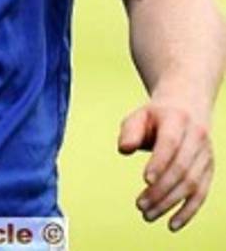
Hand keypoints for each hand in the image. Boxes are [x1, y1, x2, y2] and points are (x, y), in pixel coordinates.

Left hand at [118, 101, 213, 231]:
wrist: (186, 107)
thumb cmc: (156, 117)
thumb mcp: (139, 116)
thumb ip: (129, 131)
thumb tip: (124, 149)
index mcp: (176, 119)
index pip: (170, 142)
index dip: (159, 162)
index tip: (145, 180)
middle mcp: (195, 136)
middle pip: (181, 167)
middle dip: (160, 190)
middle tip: (140, 206)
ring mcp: (205, 154)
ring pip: (191, 183)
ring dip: (170, 203)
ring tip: (147, 214)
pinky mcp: (208, 169)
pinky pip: (201, 194)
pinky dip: (188, 211)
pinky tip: (172, 224)